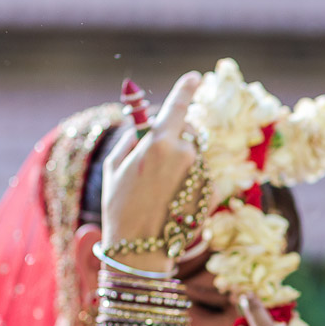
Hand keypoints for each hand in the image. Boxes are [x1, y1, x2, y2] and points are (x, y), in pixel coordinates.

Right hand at [100, 71, 201, 272]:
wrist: (140, 248)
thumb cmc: (120, 207)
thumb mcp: (114, 168)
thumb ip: (131, 140)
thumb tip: (142, 127)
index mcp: (160, 143)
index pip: (177, 106)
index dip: (186, 88)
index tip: (195, 76)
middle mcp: (186, 154)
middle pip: (186, 132)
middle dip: (175, 138)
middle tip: (154, 164)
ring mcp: (200, 175)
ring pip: (194, 156)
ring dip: (181, 164)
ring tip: (160, 191)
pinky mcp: (210, 193)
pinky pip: (202, 177)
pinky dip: (191, 183)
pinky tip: (173, 201)